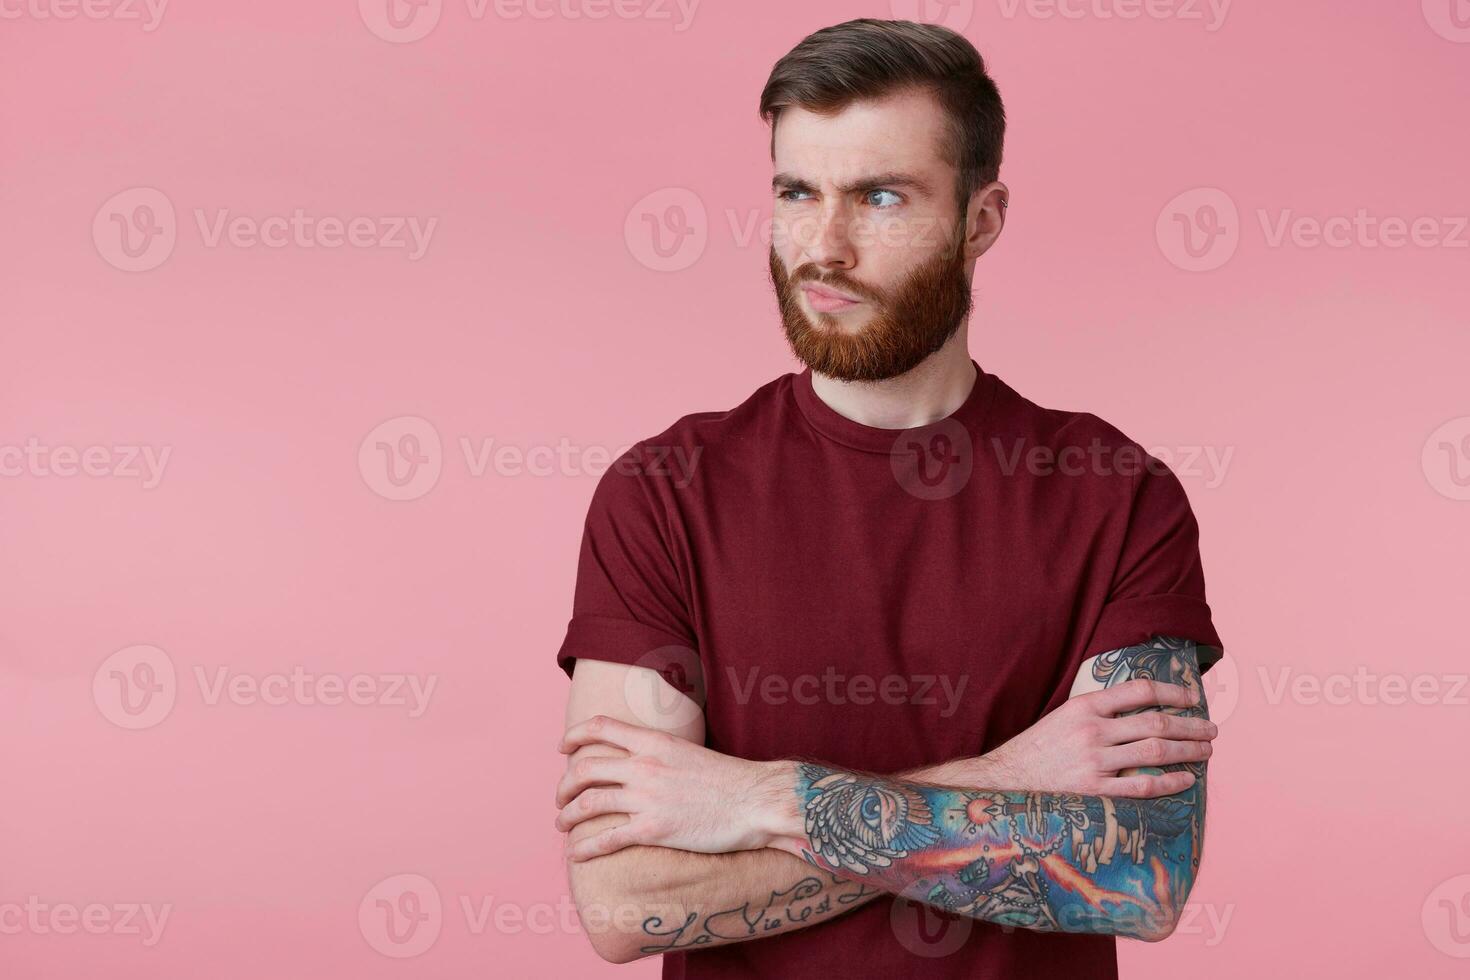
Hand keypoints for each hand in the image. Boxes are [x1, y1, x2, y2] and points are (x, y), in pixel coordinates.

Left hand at [554, 715, 795, 861]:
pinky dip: (585, 848)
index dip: (574, 735)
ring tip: (562, 824)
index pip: (600, 726)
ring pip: (588, 803)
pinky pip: (606, 838)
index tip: (563, 747)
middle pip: (584, 768)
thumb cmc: (728, 780)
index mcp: (653, 741)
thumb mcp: (687, 751)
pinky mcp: (653, 829)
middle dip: (564, 785)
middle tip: (561, 798)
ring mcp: (647, 797)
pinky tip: (577, 854)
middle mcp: (644, 765)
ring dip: (567, 815)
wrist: (756, 801)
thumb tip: (639, 759)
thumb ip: (659, 752)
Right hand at [953, 678, 1215, 797]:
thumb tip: (1140, 708)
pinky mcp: (1094, 790)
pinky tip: (1185, 780)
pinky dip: (1168, 782)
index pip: (1139, 691)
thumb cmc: (1038, 748)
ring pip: (1154, 752)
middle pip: (1155, 723)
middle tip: (1211, 730)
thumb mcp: (1063, 716)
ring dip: (1187, 750)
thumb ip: (1098, 712)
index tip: (1192, 698)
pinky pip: (1141, 787)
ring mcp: (1094, 761)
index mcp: (1085, 706)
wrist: (1006, 779)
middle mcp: (1092, 730)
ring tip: (1206, 751)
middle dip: (1190, 725)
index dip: (1172, 693)